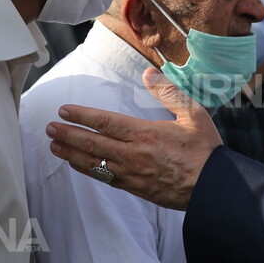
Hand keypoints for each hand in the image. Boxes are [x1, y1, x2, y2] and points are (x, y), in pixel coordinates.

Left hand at [46, 67, 220, 210]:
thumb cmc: (205, 150)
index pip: (105, 122)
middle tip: (49, 128)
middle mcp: (134, 155)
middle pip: (93, 143)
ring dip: (71, 154)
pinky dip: (87, 169)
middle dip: (68, 135)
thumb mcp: (194, 114)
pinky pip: (104, 178)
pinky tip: (77, 164)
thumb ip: (169, 92)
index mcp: (146, 134)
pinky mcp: (135, 188)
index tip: (64, 110)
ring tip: (54, 146)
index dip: (82, 115)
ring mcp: (132, 174)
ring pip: (94, 163)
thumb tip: (148, 74)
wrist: (214, 188)